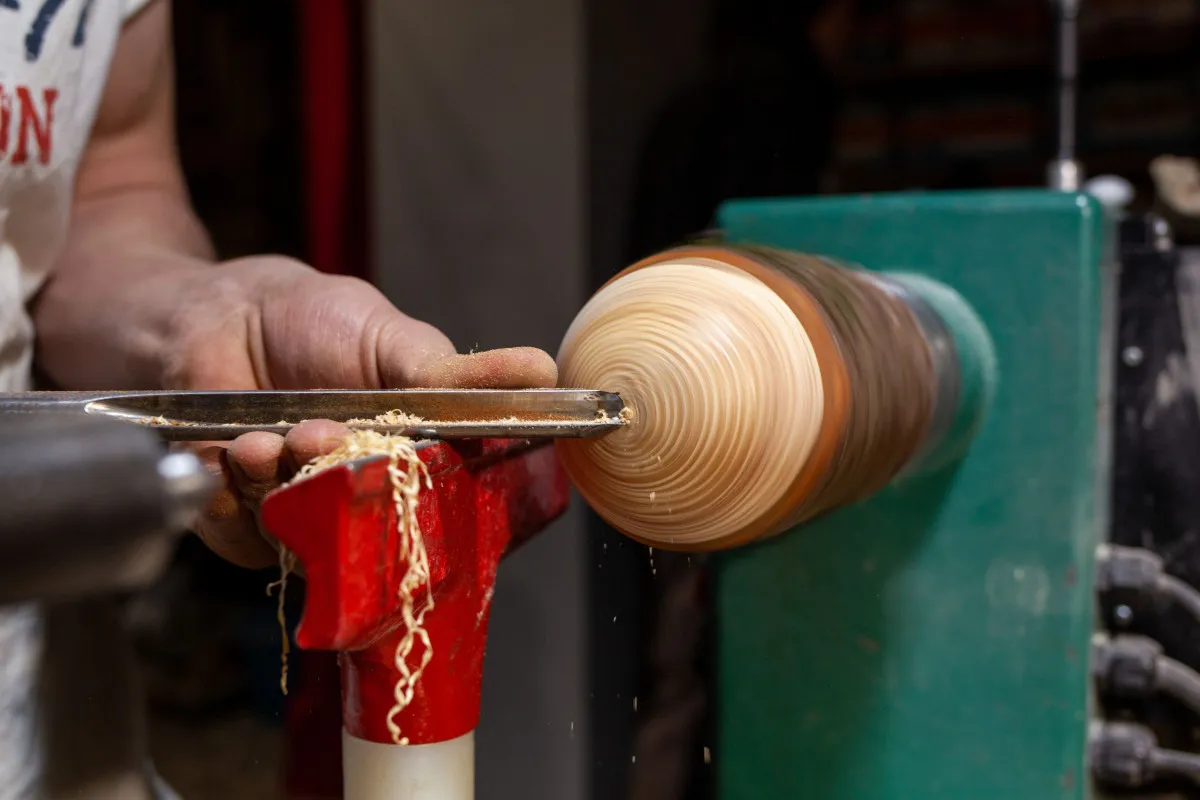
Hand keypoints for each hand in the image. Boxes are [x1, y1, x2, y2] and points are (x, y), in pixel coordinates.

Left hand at [169, 256, 557, 567]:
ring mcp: (307, 520)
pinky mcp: (242, 530)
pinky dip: (242, 497)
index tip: (420, 472)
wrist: (213, 318)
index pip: (450, 512)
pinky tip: (237, 449)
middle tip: (327, 436)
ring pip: (313, 541)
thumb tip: (545, 371)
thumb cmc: (313, 324)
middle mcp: (366, 502)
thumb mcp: (395, 343)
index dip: (442, 507)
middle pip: (381, 539)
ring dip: (290, 486)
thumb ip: (457, 377)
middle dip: (350, 490)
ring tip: (272, 435)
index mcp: (415, 465)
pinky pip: (248, 540)